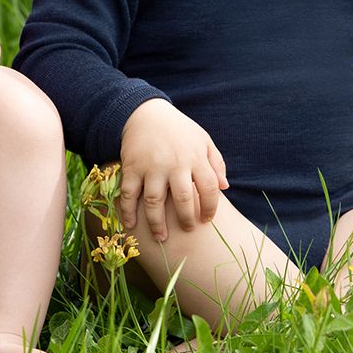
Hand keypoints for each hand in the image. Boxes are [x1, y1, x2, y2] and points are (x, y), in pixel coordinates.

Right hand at [119, 99, 228, 241]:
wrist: (147, 114)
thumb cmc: (180, 131)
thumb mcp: (204, 140)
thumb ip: (216, 163)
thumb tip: (225, 187)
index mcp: (195, 158)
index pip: (209, 187)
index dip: (210, 207)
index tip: (207, 219)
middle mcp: (174, 164)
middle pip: (183, 198)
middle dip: (186, 219)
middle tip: (187, 230)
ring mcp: (151, 167)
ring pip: (154, 201)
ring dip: (157, 223)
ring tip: (162, 238)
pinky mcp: (132, 168)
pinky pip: (128, 194)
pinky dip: (127, 212)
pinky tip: (130, 226)